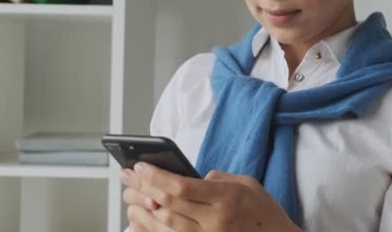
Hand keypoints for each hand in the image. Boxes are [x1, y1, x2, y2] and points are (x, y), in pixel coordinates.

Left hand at [120, 162, 301, 231]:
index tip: (141, 166)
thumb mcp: (246, 183)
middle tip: (128, 176)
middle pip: (168, 204)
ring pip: (165, 224)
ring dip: (143, 209)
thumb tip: (189, 178)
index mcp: (227, 197)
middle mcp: (215, 220)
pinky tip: (141, 218)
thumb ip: (216, 178)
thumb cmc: (264, 211)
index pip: (182, 186)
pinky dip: (152, 229)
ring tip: (130, 195)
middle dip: (143, 187)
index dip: (156, 176)